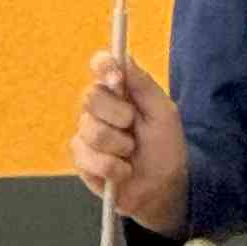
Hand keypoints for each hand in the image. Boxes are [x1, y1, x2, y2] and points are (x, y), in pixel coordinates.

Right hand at [70, 51, 190, 235]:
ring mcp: (87, 132)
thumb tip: (124, 57)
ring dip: (119, 146)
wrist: (161, 188)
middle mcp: (99, 107)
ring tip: (131, 154)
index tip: (117, 78)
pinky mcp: (81, 158)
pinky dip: (112, 167)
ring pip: (91, 130)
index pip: (100, 65)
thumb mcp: (164, 113)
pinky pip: (87, 157)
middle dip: (117, 115)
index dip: (103, 66)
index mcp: (119, 90)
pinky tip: (122, 171)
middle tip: (133, 127)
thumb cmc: (165, 148)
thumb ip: (143, 85)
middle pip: (90, 96)